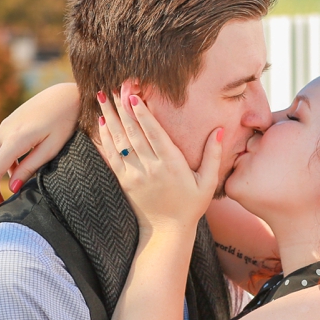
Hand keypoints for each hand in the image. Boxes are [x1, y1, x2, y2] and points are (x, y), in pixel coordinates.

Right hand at [0, 82, 79, 210]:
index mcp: (16, 138)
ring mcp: (5, 126)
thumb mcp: (52, 148)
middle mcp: (4, 131)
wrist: (66, 94)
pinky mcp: (9, 125)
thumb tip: (13, 188)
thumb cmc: (65, 121)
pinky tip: (13, 178)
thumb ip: (31, 167)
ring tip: (0, 198)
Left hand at [95, 84, 222, 233]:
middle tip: (112, 88)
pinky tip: (101, 124)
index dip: (142, 114)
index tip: (133, 96)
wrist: (167, 231)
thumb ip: (213, 156)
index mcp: (172, 165)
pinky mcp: (125, 182)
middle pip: (133, 133)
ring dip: (110, 119)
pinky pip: (112, 157)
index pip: (154, 134)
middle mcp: (151, 169)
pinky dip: (106, 140)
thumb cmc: (190, 206)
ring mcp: (135, 175)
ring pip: (120, 142)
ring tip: (101, 99)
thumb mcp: (207, 183)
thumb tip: (218, 130)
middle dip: (121, 109)